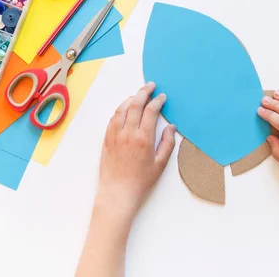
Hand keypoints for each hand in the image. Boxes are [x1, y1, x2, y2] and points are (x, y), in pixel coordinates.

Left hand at [96, 82, 176, 218]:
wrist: (118, 193)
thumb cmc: (140, 181)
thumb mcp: (160, 164)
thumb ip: (167, 143)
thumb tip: (171, 127)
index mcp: (143, 139)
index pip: (151, 111)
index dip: (157, 101)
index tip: (162, 97)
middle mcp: (128, 133)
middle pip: (135, 104)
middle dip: (144, 92)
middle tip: (151, 86)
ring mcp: (115, 135)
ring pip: (122, 109)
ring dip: (131, 98)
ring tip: (138, 94)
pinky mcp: (107, 139)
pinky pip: (113, 118)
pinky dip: (120, 109)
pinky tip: (125, 108)